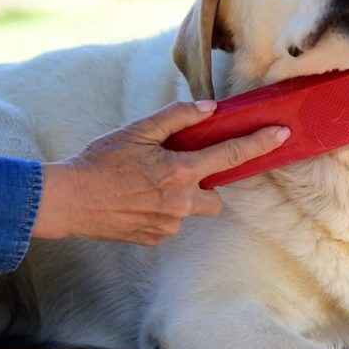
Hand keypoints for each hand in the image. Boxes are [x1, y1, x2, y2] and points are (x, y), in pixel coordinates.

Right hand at [33, 101, 288, 244]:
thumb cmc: (99, 162)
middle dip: (208, 184)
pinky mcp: (154, 239)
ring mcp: (168, 224)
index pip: (229, 156)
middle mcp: (180, 202)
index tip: (282, 135)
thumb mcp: (137, 131)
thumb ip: (177, 117)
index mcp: (179, 171)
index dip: (258, 144)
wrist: (66, 201)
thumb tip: (210, 109)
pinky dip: (162, 212)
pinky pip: (172, 224)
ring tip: (149, 186)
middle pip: (216, 196)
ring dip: (182, 197)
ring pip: (192, 210)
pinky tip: (137, 202)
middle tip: (181, 170)